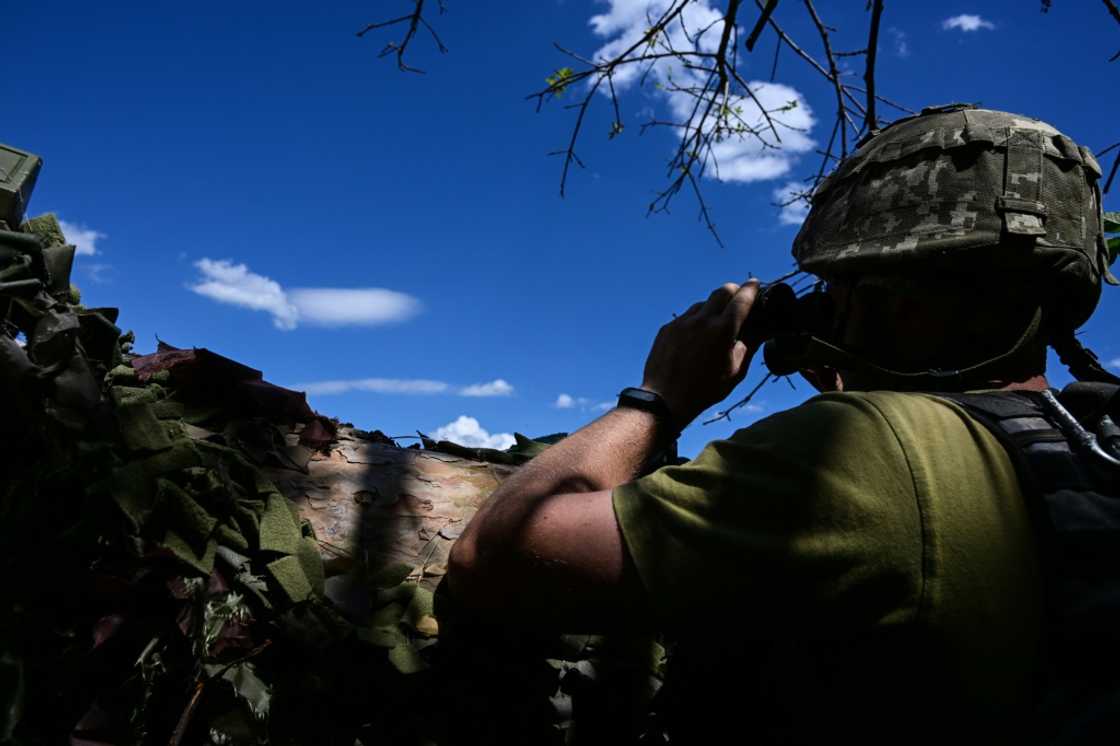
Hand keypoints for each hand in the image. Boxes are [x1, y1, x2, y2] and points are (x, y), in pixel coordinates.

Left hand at [641, 279, 759, 427]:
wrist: (665, 399)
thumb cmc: (705, 389)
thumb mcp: (735, 371)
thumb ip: (749, 346)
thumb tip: (762, 330)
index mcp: (723, 330)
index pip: (742, 299)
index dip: (751, 289)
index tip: (756, 284)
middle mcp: (702, 320)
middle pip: (721, 291)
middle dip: (733, 291)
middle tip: (738, 298)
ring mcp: (682, 322)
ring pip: (702, 303)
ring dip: (713, 306)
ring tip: (716, 322)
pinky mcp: (667, 328)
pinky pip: (686, 317)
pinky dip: (696, 320)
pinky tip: (697, 335)